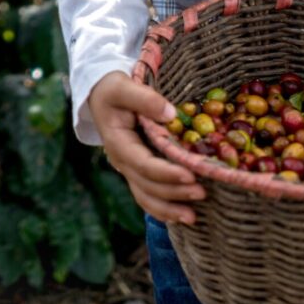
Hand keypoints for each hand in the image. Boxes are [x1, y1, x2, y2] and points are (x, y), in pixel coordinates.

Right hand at [88, 71, 205, 224]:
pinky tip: (179, 215)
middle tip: (202, 193)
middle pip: (147, 185)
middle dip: (174, 192)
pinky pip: (147, 193)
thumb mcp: (123, 87)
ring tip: (193, 217)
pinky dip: (162, 207)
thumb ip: (145, 99)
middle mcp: (122, 161)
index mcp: (118, 143)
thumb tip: (170, 114)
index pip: (143, 164)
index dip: (166, 173)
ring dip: (169, 208)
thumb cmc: (113, 88)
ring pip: (146, 196)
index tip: (190, 174)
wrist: (101, 94)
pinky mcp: (137, 168)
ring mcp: (128, 167)